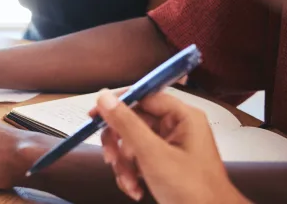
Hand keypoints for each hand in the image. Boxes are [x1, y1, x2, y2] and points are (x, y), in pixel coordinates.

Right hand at [93, 89, 248, 202]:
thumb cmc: (192, 190)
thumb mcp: (152, 155)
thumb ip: (127, 124)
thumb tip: (105, 99)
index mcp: (182, 117)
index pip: (143, 96)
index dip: (117, 105)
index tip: (94, 116)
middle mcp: (177, 128)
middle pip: (133, 122)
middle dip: (119, 144)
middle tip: (111, 158)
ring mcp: (170, 146)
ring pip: (131, 143)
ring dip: (124, 164)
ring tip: (129, 181)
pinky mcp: (164, 163)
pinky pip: (137, 159)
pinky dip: (130, 174)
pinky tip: (135, 188)